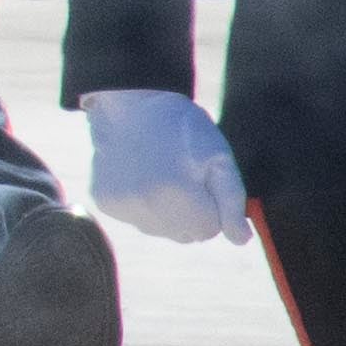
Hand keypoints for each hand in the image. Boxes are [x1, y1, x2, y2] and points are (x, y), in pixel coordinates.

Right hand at [85, 84, 250, 244]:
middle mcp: (147, 209)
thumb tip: (240, 240)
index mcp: (179, 196)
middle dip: (190, 213)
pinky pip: (137, 220)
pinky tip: (141, 178)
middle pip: (185, 235)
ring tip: (161, 176)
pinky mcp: (105, 204)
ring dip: (167, 212)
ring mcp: (123, 207)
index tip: (202, 181)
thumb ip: (232, 202)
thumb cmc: (182, 129)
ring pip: (161, 231)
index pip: (209, 231)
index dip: (212, 206)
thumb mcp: (219, 158)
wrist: (131, 105)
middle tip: (182, 177)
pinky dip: (143, 206)